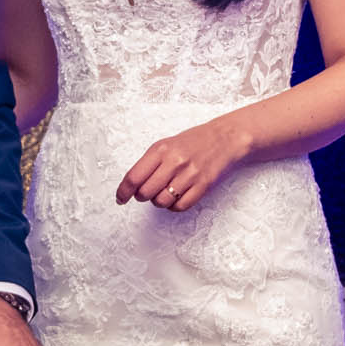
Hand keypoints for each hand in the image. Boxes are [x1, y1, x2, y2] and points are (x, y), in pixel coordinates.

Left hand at [116, 119, 249, 211]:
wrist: (224, 138)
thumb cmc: (192, 142)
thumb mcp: (166, 145)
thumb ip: (149, 163)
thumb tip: (131, 186)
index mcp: (161, 149)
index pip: (134, 176)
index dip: (123, 192)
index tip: (120, 199)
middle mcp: (174, 161)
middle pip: (146, 192)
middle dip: (142, 196)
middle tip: (147, 192)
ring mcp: (190, 174)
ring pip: (162, 202)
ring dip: (159, 201)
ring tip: (164, 192)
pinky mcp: (203, 186)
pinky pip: (180, 207)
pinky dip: (174, 206)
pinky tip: (176, 197)